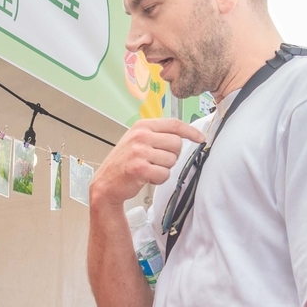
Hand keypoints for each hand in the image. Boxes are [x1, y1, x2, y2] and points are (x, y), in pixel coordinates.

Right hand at [89, 118, 203, 208]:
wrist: (106, 183)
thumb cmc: (124, 162)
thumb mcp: (138, 141)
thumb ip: (157, 135)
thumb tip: (184, 135)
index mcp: (142, 126)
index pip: (174, 124)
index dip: (190, 132)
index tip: (200, 138)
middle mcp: (140, 136)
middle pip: (176, 143)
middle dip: (172, 155)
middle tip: (158, 161)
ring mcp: (139, 152)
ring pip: (172, 161)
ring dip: (164, 169)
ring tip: (149, 169)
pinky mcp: (139, 168)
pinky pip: (164, 174)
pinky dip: (158, 179)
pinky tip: (146, 177)